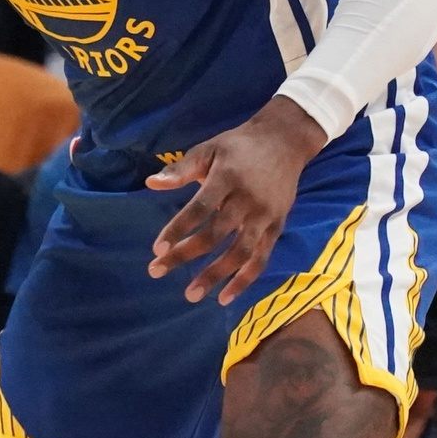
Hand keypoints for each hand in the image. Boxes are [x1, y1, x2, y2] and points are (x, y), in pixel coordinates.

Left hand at [146, 99, 327, 304]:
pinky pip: (261, 259)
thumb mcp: (209, 149)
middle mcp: (247, 200)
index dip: (178, 229)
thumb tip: (151, 184)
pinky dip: (244, 280)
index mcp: (227, 178)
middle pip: (215, 235)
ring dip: (214, 276)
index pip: (199, 208)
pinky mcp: (277, 227)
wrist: (285, 141)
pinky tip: (224, 297)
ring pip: (239, 253)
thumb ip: (180, 170)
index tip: (157, 248)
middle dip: (185, 255)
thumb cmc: (239, 146)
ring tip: (190, 294)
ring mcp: (265, 216)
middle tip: (157, 271)